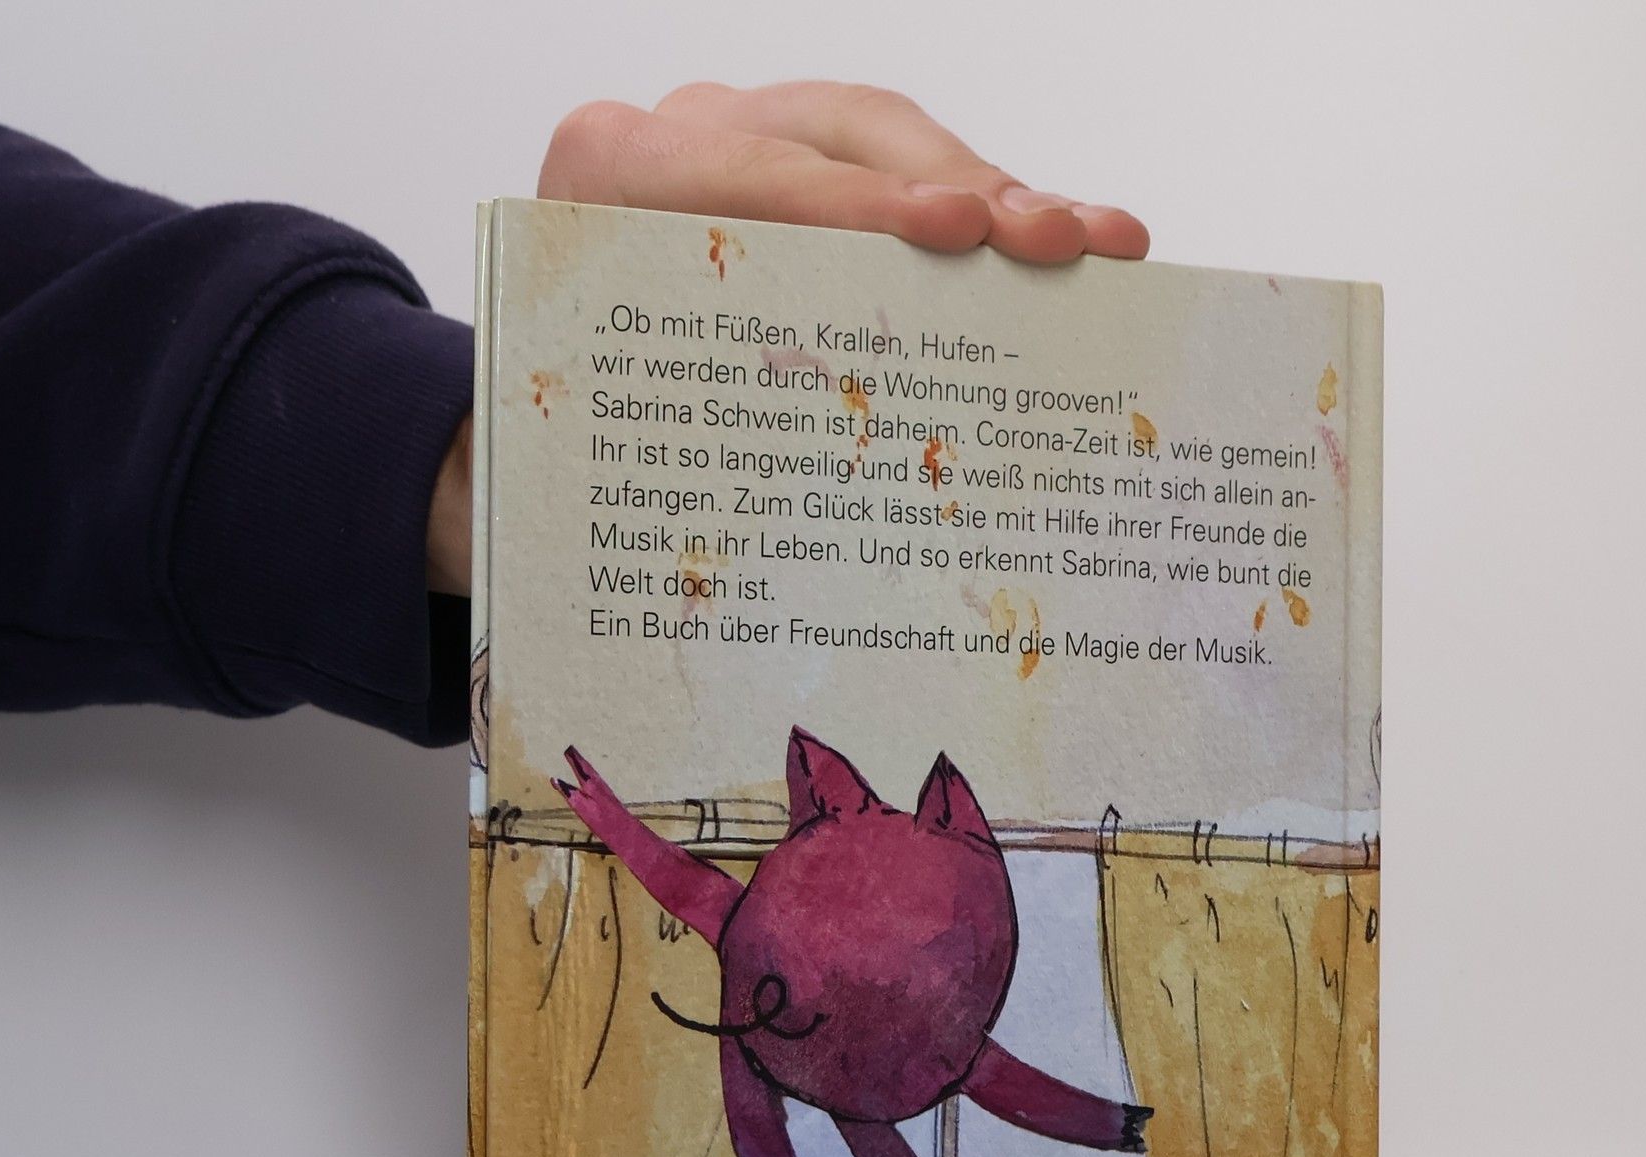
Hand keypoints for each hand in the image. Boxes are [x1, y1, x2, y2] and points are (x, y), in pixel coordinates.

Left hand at [427, 81, 1147, 594]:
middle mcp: (692, 134)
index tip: (951, 230)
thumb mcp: (603, 425)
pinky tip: (1083, 250)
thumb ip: (677, 425)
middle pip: (848, 140)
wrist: (547, 403)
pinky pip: (918, 184)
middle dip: (964, 191)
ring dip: (1007, 204)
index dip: (857, 201)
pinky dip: (997, 225)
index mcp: (611, 176)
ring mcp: (764, 143)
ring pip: (901, 151)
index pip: (746, 174)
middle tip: (1051, 243)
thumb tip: (792, 533)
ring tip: (1097, 247)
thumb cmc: (579, 426)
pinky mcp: (823, 178)